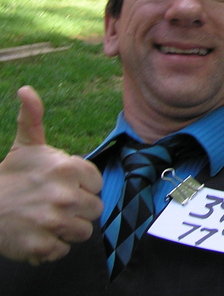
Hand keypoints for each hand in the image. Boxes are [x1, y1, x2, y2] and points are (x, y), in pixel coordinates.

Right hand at [0, 86, 102, 264]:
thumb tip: (26, 90)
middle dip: (77, 208)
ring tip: (47, 218)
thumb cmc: (10, 176)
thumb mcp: (25, 145)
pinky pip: (64, 250)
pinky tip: (38, 234)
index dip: (82, 186)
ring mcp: (53, 222)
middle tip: (54, 204)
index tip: (63, 186)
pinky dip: (52, 246)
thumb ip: (33, 117)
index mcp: (66, 168)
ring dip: (68, 228)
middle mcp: (64, 195)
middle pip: (94, 209)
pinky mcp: (42, 246)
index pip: (97, 184)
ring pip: (83, 231)